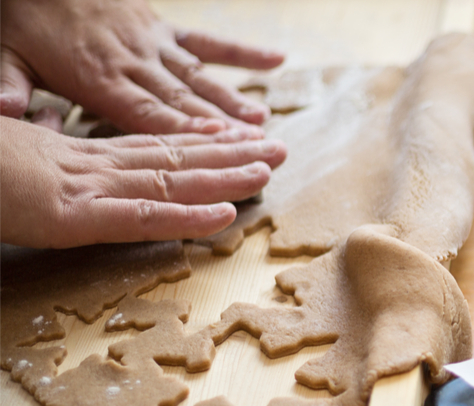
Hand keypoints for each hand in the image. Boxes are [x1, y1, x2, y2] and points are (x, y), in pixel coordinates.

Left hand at [0, 0, 284, 133]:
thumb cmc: (19, 19)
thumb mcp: (4, 53)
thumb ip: (9, 84)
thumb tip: (7, 109)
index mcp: (97, 78)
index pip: (146, 113)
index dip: (183, 131)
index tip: (218, 145)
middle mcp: (134, 62)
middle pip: (184, 102)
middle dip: (223, 128)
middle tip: (257, 149)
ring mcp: (154, 45)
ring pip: (200, 79)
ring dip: (234, 102)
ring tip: (264, 124)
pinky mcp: (163, 28)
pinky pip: (208, 42)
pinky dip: (243, 52)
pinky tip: (277, 61)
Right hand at [1, 115, 286, 247]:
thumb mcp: (12, 154)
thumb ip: (41, 150)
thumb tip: (53, 132)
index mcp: (78, 156)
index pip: (152, 148)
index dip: (200, 145)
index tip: (239, 139)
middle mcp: (92, 166)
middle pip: (173, 158)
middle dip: (230, 154)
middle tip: (277, 149)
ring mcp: (84, 188)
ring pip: (169, 180)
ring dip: (224, 176)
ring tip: (269, 169)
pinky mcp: (70, 215)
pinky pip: (139, 216)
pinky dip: (184, 217)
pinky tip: (225, 215)